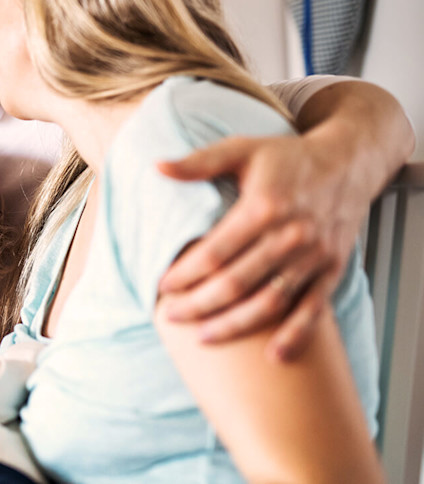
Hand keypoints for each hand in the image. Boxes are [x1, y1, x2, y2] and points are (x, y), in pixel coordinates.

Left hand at [156, 134, 369, 360]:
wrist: (350, 162)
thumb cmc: (289, 158)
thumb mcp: (242, 149)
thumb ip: (199, 162)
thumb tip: (157, 167)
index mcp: (263, 206)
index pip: (215, 251)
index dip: (185, 273)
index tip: (162, 286)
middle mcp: (290, 234)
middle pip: (236, 282)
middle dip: (199, 304)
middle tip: (171, 316)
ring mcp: (314, 255)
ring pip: (269, 302)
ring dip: (235, 324)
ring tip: (203, 337)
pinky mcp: (333, 268)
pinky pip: (314, 309)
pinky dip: (295, 335)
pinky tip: (273, 357)